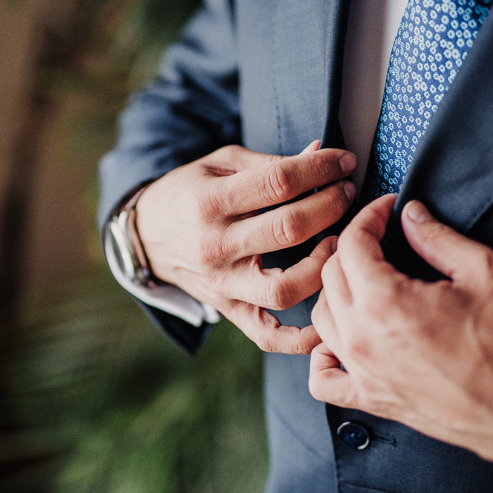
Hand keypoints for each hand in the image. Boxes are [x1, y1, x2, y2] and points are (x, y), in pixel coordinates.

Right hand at [135, 142, 356, 353]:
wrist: (146, 237)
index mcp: (210, 201)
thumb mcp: (219, 165)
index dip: (320, 168)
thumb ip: (269, 163)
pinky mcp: (229, 310)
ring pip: (284, 288)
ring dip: (322, 265)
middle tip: (347, 193)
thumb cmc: (188, 193)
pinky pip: (268, 335)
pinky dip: (300, 339)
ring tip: (336, 243)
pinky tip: (327, 321)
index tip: (343, 162)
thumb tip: (319, 153)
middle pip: (288, 230)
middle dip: (330, 206)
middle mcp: (216, 246)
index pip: (278, 183)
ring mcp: (223, 284)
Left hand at [309, 195, 492, 464]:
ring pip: (320, 316)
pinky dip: (322, 355)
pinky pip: (322, 378)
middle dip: (352, 247)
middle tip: (379, 238)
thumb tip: (411, 215)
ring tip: (363, 280)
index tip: (386, 210)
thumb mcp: (484, 272)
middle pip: (330, 274)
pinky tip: (341, 339)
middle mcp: (361, 336)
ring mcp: (361, 370)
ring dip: (335, 291)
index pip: (352, 243)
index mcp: (384, 301)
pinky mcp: (370, 398)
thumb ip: (438, 237)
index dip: (369, 216)